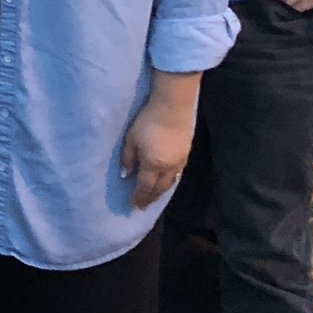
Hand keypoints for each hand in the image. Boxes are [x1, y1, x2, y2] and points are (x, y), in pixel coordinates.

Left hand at [120, 92, 197, 208]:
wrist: (173, 106)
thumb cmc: (147, 121)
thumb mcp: (131, 139)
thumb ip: (128, 158)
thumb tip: (126, 174)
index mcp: (153, 165)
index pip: (145, 187)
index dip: (139, 197)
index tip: (134, 206)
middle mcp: (168, 167)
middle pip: (159, 188)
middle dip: (151, 198)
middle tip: (144, 206)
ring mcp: (180, 160)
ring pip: (170, 182)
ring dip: (161, 191)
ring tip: (155, 196)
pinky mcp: (186, 152)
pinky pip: (177, 173)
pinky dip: (170, 181)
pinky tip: (167, 180)